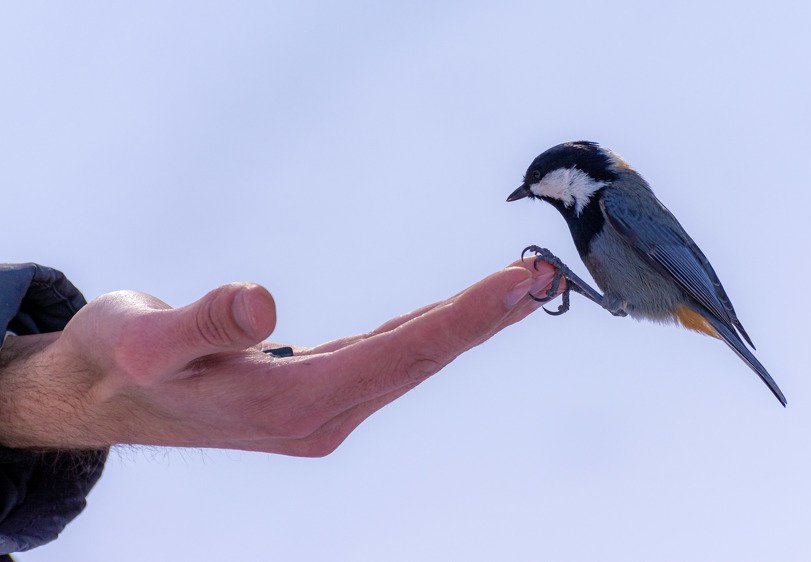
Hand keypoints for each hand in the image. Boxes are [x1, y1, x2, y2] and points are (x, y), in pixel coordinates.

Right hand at [0, 260, 558, 455]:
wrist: (106, 399)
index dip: (463, 318)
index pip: (399, 354)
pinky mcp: (318, 395)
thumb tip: (263, 304)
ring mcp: (323, 410)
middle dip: (486, 318)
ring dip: (466, 324)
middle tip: (544, 275)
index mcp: (290, 404)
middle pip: (421, 360)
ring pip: (411, 361)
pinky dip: (429, 331)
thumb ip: (204, 325)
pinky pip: (390, 360)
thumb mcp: (144, 339)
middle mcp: (321, 415)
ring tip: (520, 288)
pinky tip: (452, 315)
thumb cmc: (121, 365)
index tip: (518, 284)